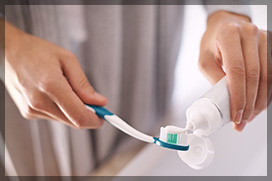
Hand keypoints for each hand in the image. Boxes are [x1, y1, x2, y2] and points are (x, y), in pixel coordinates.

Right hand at [4, 21, 107, 128]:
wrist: (8, 53)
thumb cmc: (37, 52)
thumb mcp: (67, 60)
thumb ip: (84, 84)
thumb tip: (99, 102)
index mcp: (51, 86)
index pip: (79, 116)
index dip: (96, 120)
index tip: (104, 116)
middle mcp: (39, 102)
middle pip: (74, 121)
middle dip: (88, 114)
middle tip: (93, 101)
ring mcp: (32, 110)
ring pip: (65, 120)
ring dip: (73, 110)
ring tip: (67, 88)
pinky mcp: (29, 113)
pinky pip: (54, 116)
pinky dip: (62, 108)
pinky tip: (55, 93)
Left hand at [198, 11, 270, 131]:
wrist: (225, 25)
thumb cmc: (212, 43)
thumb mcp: (204, 60)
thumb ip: (214, 78)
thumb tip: (226, 101)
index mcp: (229, 35)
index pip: (237, 71)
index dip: (238, 96)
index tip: (235, 114)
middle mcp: (249, 34)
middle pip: (254, 76)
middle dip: (249, 104)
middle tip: (242, 121)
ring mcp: (263, 38)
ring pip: (267, 77)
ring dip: (259, 101)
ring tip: (249, 116)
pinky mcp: (270, 45)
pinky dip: (265, 92)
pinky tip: (257, 104)